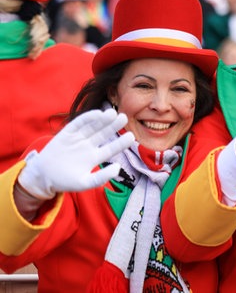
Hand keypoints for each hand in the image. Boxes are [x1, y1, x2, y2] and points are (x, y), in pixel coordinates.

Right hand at [17, 109, 134, 199]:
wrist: (42, 176)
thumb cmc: (65, 181)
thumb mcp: (84, 183)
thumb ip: (101, 178)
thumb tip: (117, 168)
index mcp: (94, 157)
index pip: (111, 148)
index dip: (121, 142)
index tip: (132, 136)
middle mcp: (88, 145)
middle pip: (104, 134)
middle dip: (114, 126)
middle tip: (124, 117)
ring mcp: (78, 138)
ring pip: (93, 127)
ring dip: (102, 120)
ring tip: (113, 113)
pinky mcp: (67, 133)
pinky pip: (78, 124)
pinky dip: (88, 118)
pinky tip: (98, 114)